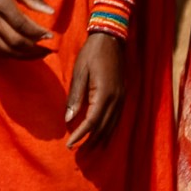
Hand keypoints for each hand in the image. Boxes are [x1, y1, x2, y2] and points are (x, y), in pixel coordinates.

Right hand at [0, 0, 54, 57]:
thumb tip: (50, 12)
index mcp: (1, 2)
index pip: (23, 26)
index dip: (39, 34)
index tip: (50, 37)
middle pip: (14, 42)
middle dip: (34, 49)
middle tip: (45, 50)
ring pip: (1, 49)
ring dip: (19, 55)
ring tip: (32, 54)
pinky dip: (1, 54)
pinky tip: (11, 53)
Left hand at [65, 33, 124, 148]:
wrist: (110, 38)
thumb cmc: (91, 53)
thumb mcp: (80, 71)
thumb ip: (76, 96)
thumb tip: (68, 119)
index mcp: (104, 94)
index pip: (91, 122)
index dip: (81, 135)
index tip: (70, 145)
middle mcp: (116, 100)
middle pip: (103, 128)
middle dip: (91, 142)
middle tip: (78, 152)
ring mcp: (121, 98)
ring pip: (112, 126)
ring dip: (100, 138)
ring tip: (89, 148)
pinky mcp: (122, 95)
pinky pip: (116, 119)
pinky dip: (108, 129)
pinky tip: (102, 133)